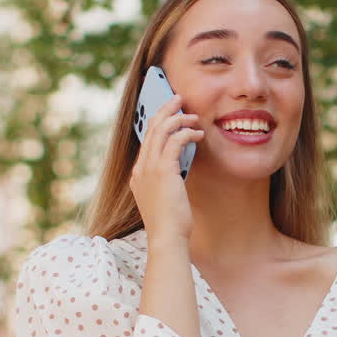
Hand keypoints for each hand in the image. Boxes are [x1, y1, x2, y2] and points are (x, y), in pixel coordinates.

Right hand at [130, 94, 203, 241]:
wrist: (167, 238)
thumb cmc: (170, 223)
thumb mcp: (164, 198)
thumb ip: (166, 182)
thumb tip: (177, 170)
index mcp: (138, 174)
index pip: (146, 140)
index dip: (158, 122)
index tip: (171, 114)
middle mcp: (140, 168)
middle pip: (150, 128)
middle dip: (165, 110)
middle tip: (178, 99)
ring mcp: (149, 168)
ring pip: (161, 130)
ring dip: (178, 118)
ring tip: (193, 116)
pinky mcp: (163, 170)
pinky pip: (174, 141)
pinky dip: (186, 133)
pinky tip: (198, 134)